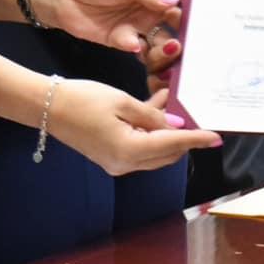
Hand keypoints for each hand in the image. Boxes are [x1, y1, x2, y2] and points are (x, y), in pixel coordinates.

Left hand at [35, 0, 184, 59]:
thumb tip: (173, 1)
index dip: (197, 4)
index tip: (208, 16)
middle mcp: (153, 6)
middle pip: (179, 21)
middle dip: (187, 31)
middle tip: (191, 39)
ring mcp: (141, 25)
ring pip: (163, 40)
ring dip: (167, 46)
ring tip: (168, 48)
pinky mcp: (125, 41)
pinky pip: (142, 51)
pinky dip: (143, 53)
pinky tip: (134, 45)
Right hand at [49, 82, 220, 175]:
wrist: (46, 107)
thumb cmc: (83, 100)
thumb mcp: (122, 102)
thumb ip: (151, 116)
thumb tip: (175, 126)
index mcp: (130, 150)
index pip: (173, 144)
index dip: (197, 139)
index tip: (217, 137)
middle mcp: (126, 164)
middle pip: (167, 154)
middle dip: (183, 136)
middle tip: (193, 112)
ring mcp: (117, 163)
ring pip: (155, 152)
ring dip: (166, 132)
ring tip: (170, 102)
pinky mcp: (110, 157)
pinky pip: (140, 148)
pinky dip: (150, 133)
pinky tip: (152, 108)